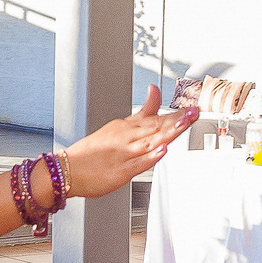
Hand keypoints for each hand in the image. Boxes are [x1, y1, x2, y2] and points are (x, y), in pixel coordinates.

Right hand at [58, 89, 191, 198]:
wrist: (67, 170)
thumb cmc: (92, 152)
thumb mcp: (118, 126)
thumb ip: (142, 111)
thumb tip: (155, 90)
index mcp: (126, 127)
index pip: (155, 118)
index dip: (175, 114)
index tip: (193, 109)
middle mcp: (126, 138)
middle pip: (155, 128)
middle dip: (176, 120)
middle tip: (194, 113)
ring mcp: (122, 154)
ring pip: (149, 142)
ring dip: (166, 133)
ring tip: (182, 126)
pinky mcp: (119, 172)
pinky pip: (136, 164)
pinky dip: (149, 158)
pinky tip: (161, 151)